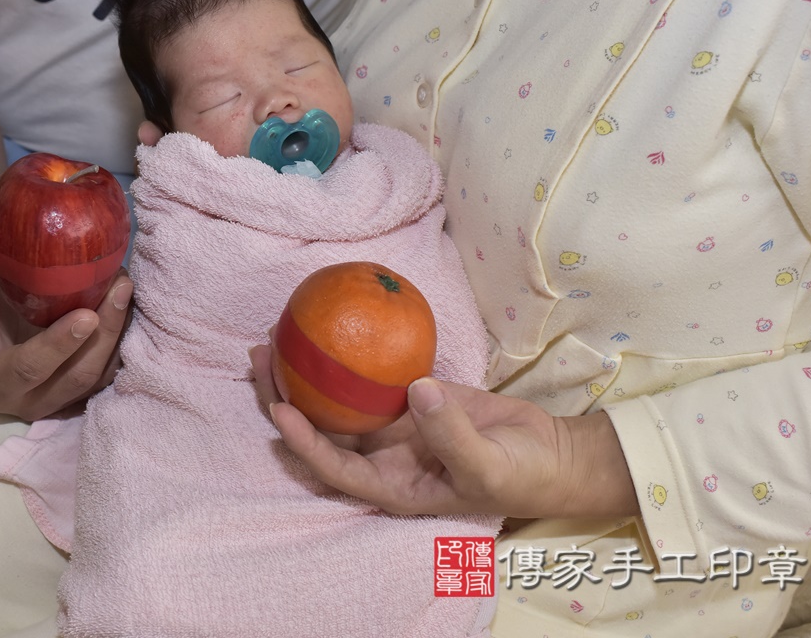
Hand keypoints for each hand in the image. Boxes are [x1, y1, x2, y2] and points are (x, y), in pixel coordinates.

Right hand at [0, 223, 132, 419]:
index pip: (27, 370)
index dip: (58, 346)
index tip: (86, 315)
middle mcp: (26, 400)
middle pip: (76, 376)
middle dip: (105, 334)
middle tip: (120, 286)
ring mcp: (56, 398)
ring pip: (99, 374)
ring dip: (119, 332)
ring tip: (124, 284)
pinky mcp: (77, 386)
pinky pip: (108, 368)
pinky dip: (122, 335)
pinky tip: (127, 298)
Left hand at [251, 343, 637, 519]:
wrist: (550, 453)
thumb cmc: (520, 475)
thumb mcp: (487, 465)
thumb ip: (451, 435)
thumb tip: (416, 391)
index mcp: (391, 486)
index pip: (334, 466)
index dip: (304, 442)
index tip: (279, 411)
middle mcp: (382, 457)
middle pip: (321, 428)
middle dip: (284, 398)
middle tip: (260, 357)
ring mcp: (394, 426)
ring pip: (338, 399)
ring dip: (306, 372)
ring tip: (276, 336)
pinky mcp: (410, 397)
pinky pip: (372, 375)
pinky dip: (350, 355)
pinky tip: (328, 324)